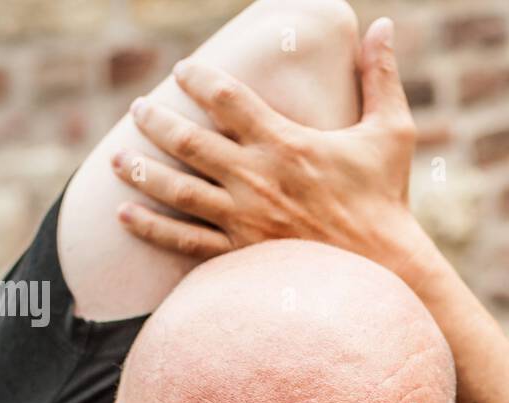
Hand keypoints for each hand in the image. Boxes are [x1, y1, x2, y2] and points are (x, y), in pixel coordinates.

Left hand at [112, 17, 430, 276]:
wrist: (386, 271)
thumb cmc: (388, 200)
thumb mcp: (393, 132)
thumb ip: (381, 76)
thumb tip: (382, 26)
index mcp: (287, 144)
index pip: (227, 99)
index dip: (198, 78)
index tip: (183, 70)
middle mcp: (257, 179)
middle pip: (189, 142)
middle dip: (156, 121)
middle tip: (139, 109)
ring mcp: (245, 220)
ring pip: (177, 190)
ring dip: (141, 171)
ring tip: (116, 157)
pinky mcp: (242, 255)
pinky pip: (185, 241)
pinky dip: (151, 228)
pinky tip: (125, 214)